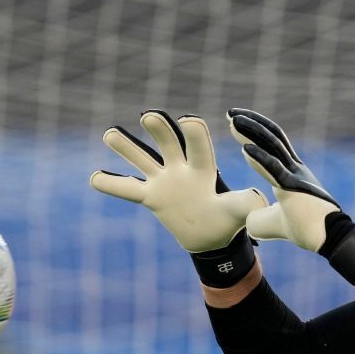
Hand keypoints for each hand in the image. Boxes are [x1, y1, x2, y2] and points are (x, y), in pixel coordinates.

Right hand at [90, 110, 268, 286]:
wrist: (211, 237)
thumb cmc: (227, 220)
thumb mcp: (239, 212)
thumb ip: (246, 204)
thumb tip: (259, 199)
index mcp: (204, 170)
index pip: (199, 147)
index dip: (195, 134)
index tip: (188, 120)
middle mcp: (181, 169)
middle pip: (168, 144)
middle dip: (160, 130)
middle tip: (149, 116)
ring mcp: (164, 181)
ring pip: (142, 160)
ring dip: (126, 147)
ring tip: (110, 133)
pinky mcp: (151, 197)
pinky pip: (128, 190)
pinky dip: (111, 184)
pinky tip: (95, 177)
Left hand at [226, 108, 339, 251]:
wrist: (328, 239)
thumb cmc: (307, 230)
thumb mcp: (275, 224)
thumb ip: (261, 218)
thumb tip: (247, 222)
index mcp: (291, 173)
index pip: (272, 145)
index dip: (254, 132)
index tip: (235, 123)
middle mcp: (294, 168)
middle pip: (271, 138)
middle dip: (251, 123)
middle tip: (231, 113)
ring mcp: (295, 176)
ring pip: (272, 147)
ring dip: (252, 132)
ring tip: (234, 119)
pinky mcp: (293, 188)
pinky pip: (275, 169)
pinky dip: (259, 158)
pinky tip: (244, 148)